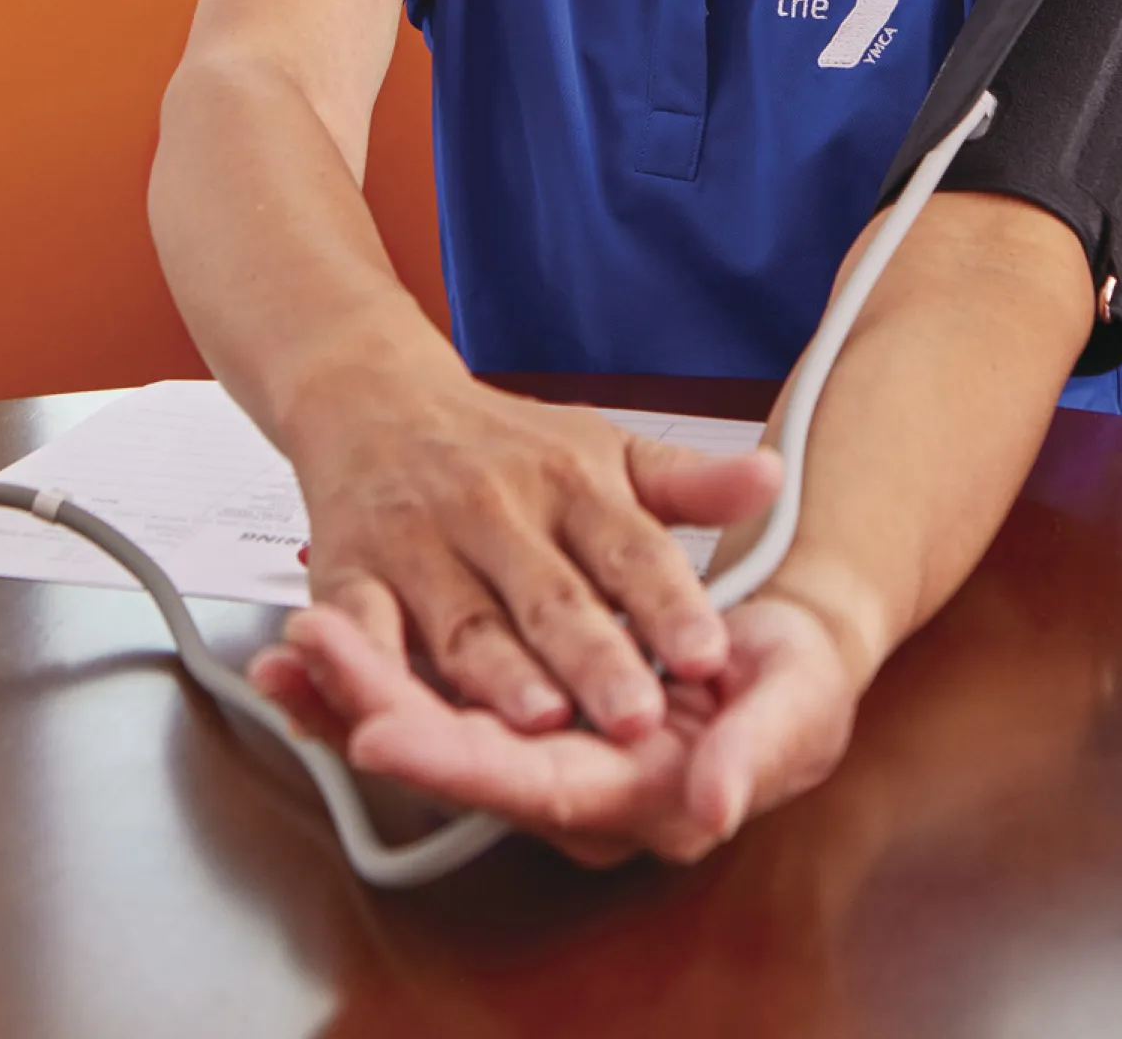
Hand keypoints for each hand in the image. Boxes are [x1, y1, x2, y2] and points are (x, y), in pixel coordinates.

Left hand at [252, 584, 872, 865]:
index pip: (533, 787)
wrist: (787, 654)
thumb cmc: (796, 684)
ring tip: (285, 648)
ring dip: (351, 692)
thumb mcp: (798, 707)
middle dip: (374, 711)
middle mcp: (574, 791)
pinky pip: (434, 699)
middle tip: (306, 657)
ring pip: (433, 731)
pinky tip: (307, 650)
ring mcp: (542, 755)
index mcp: (638, 799)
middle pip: (460, 762)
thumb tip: (704, 807)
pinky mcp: (520, 718)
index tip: (381, 733)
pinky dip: (368, 675)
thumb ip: (751, 754)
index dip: (454, 759)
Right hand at [277, 360, 781, 738]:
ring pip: (464, 625)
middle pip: (552, 598)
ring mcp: (418, 545)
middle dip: (595, 659)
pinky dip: (363, 667)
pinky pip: (358, 630)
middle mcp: (495, 513)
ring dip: (498, 676)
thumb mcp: (606, 451)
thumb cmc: (506, 448)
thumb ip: (691, 485)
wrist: (373, 397)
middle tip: (638, 718)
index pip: (632, 549)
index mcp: (571, 483)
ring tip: (539, 723)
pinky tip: (389, 709)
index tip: (712, 655)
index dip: (671, 605)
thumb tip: (774, 479)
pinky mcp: (347, 574)